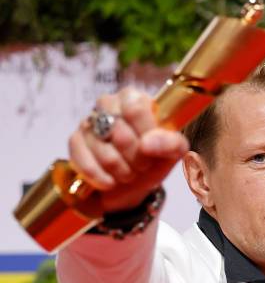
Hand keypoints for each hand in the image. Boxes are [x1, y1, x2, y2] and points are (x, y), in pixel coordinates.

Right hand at [68, 87, 188, 211]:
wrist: (130, 183)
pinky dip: (102, 179)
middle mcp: (108, 104)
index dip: (145, 136)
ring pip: (105, 154)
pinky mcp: (75, 143)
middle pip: (121, 134)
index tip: (151, 150)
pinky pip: (85, 164)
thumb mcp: (172, 153)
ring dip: (122, 172)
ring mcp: (88, 123)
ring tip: (128, 173)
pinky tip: (110, 182)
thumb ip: (171, 143)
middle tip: (142, 166)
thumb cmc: (152, 159)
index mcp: (134, 98)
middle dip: (136, 159)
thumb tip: (148, 144)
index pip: (135, 110)